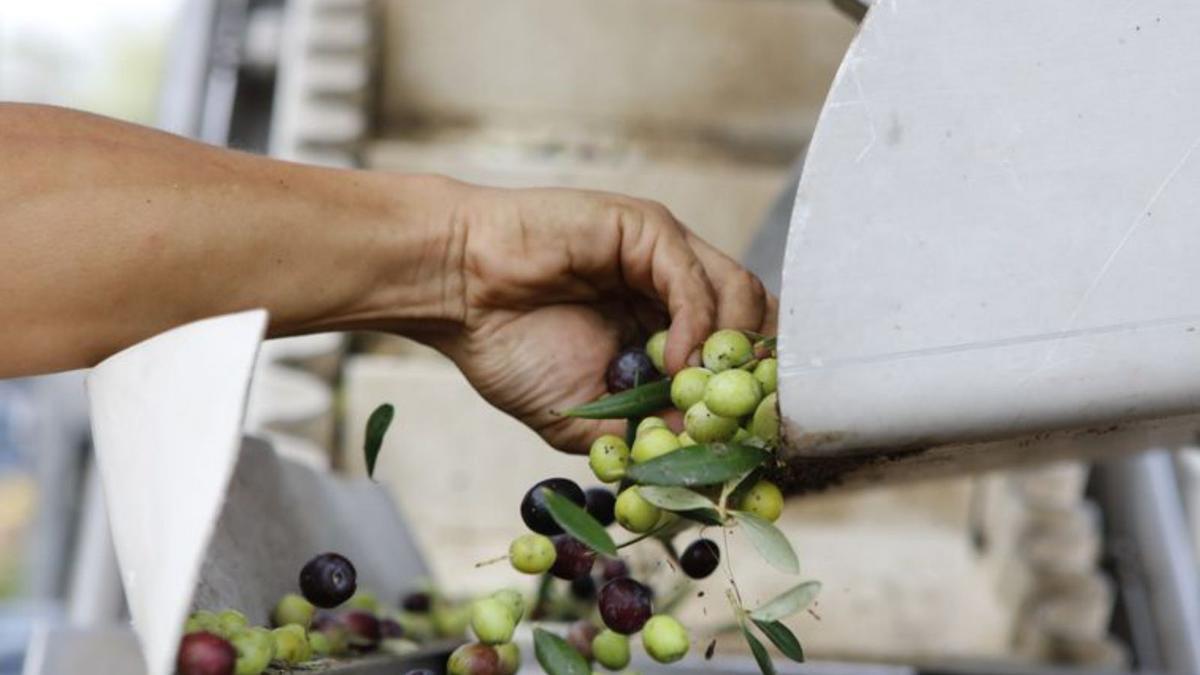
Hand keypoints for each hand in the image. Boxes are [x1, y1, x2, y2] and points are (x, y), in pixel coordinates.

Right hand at [427, 182, 776, 453]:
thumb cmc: (509, 349)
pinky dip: (694, 327)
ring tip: (702, 395)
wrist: (457, 295)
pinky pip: (694, 280)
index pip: (741, 358)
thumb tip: (699, 458)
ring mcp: (666, 256)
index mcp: (667, 329)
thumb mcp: (584, 418)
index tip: (753, 443)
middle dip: (758, 377)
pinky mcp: (647, 230)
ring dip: (731, 355)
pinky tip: (672, 365)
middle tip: (744, 421)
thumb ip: (639, 437)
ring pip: (741, 297)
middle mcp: (677, 288)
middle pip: (758, 324)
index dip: (753, 398)